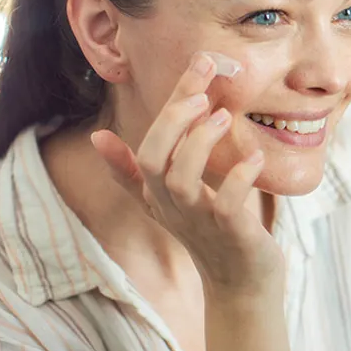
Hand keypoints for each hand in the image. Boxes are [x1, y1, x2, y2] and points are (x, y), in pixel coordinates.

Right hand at [90, 52, 283, 299]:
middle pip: (154, 158)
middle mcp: (172, 206)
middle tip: (203, 90)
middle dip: (174, 119)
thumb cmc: (209, 235)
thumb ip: (134, 171)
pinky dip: (238, 179)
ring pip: (181, 180)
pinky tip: (255, 159)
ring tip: (224, 117)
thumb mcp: (166, 201)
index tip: (198, 64)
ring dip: (200, 144)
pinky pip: (226, 205)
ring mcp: (199, 222)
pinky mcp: (230, 235)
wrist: (242, 286)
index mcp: (158, 193)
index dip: (169, 105)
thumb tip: (95, 137)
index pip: (149, 143)